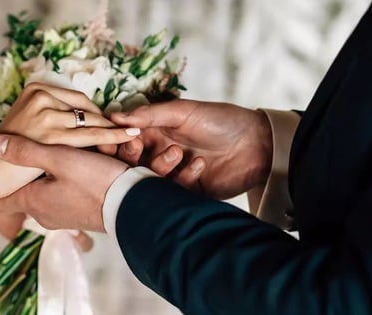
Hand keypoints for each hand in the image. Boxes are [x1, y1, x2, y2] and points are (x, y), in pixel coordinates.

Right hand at [0, 82, 138, 147]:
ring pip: (91, 122)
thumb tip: (82, 121)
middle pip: (86, 109)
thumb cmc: (6, 154)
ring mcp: (46, 114)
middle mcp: (41, 96)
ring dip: (114, 130)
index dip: (96, 113)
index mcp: (35, 89)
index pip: (77, 100)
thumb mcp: (28, 126)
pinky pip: (91, 135)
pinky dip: (113, 136)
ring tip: (135, 135)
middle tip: (128, 130)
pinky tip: (130, 137)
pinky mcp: (51, 134)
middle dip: (106, 122)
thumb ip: (50, 120)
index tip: (110, 123)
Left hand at [0, 134, 128, 231]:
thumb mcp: (60, 159)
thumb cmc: (96, 182)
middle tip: (33, 157)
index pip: (0, 201)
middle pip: (26, 191)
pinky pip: (66, 194)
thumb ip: (26, 150)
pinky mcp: (80, 215)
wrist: (134, 206)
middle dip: (29, 173)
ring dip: (54, 174)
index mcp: (34, 200)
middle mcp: (44, 213)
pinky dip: (70, 180)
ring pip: (48, 190)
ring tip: (65, 158)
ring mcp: (62, 217)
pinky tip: (82, 168)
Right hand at [110, 100, 272, 198]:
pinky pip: (173, 192)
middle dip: (130, 157)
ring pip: (148, 180)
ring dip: (160, 166)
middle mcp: (158, 155)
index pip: (123, 142)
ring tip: (178, 152)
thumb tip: (114, 117)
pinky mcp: (187, 194)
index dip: (114, 142)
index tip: (112, 139)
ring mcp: (172, 176)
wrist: (259, 144)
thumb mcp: (184, 111)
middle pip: (129, 164)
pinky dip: (184, 178)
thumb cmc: (221, 120)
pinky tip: (200, 165)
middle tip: (137, 147)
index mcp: (154, 134)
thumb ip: (149, 115)